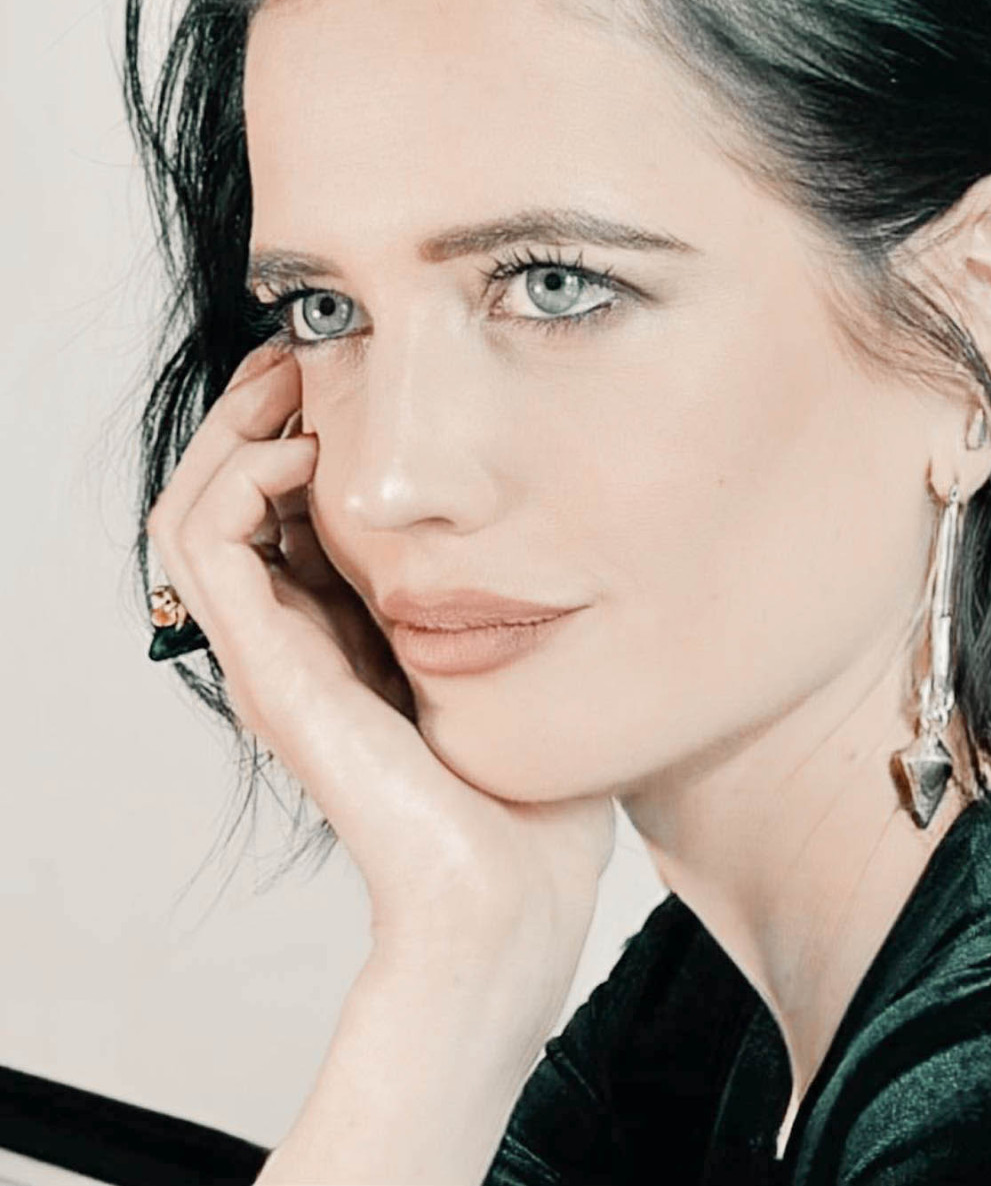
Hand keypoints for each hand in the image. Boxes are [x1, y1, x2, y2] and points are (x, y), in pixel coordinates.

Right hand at [146, 343, 614, 989]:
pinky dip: (239, 476)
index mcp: (343, 628)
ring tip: (294, 385)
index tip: (340, 365)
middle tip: (299, 353)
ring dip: (233, 430)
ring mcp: (273, 654)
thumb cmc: (532, 783)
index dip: (296, 422)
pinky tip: (307, 446)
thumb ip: (507, 587)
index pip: (282, 504)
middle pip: (225, 495)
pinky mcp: (268, 668)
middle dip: (255, 409)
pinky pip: (205, 545)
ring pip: (194, 507)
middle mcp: (294, 636)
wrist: (513, 889)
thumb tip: (544, 506)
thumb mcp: (521, 650)